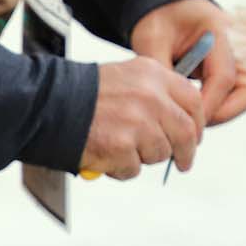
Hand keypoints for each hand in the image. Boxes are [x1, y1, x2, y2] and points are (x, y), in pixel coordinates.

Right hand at [81, 58, 204, 179]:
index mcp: (154, 75)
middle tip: (182, 163)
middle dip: (186, 153)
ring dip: (142, 158)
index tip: (194, 137)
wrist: (48, 104)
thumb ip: (154, 94)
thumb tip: (177, 122)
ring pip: (159, 154)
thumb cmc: (83, 93)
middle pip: (185, 133)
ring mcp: (138, 123)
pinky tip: (104, 154)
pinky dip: (119, 168)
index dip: (198, 124)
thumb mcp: (125, 77)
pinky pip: (133, 169)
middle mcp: (151, 97)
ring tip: (118, 147)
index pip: (194, 102)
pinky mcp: (122, 148)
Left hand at [129, 0, 245, 125]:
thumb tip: (165, 107)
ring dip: (224, 112)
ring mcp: (240, 58)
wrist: (167, 6)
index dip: (207, 105)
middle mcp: (238, 46)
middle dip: (223, 112)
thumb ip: (160, 69)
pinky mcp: (234, 70)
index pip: (224, 77)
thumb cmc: (159, 19)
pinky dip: (218, 108)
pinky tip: (192, 112)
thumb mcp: (151, 39)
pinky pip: (237, 96)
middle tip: (191, 124)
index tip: (185, 123)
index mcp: (219, 31)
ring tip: (191, 119)